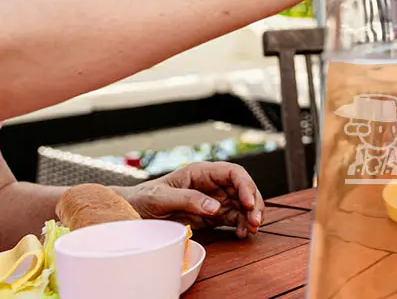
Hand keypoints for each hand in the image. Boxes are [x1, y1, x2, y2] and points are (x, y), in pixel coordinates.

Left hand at [122, 162, 263, 238]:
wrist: (131, 213)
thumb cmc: (143, 198)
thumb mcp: (161, 197)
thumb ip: (189, 199)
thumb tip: (216, 206)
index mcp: (201, 172)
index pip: (233, 172)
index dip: (246, 185)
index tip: (249, 202)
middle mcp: (212, 184)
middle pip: (242, 188)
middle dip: (253, 202)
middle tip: (256, 220)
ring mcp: (213, 200)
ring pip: (242, 204)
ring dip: (250, 216)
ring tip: (252, 230)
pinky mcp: (211, 215)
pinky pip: (233, 218)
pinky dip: (241, 225)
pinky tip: (242, 233)